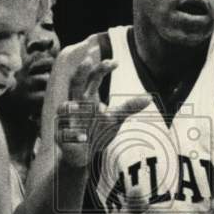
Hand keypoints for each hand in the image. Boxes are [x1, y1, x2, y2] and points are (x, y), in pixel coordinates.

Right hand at [55, 49, 149, 168]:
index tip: (116, 62)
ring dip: (69, 106)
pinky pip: (65, 134)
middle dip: (80, 73)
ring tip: (78, 107)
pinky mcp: (62, 136)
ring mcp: (68, 120)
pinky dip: (74, 135)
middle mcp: (76, 105)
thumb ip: (129, 107)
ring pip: (64, 108)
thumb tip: (150, 97)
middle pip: (75, 84)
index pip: (93, 77)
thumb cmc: (97, 131)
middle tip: (87, 59)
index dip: (102, 68)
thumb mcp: (115, 118)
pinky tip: (83, 137)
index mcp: (88, 97)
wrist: (83, 154)